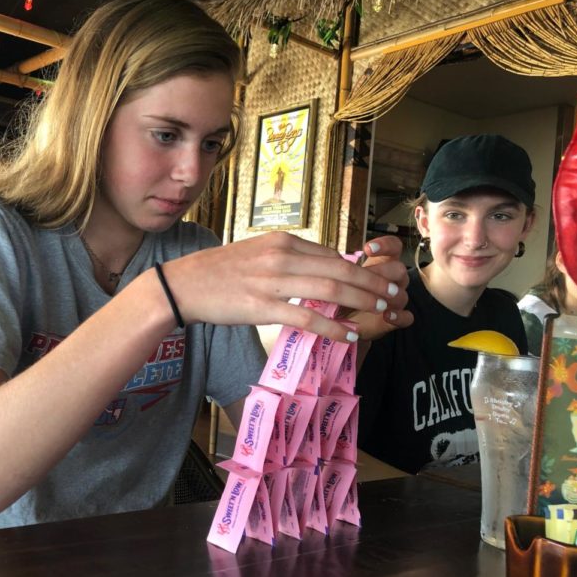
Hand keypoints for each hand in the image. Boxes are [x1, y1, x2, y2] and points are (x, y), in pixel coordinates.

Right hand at [162, 232, 410, 341]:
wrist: (183, 284)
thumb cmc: (218, 272)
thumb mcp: (257, 254)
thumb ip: (287, 259)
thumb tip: (318, 268)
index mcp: (282, 241)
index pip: (330, 253)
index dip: (359, 267)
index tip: (377, 278)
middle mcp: (281, 256)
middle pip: (339, 268)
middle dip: (371, 281)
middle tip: (393, 292)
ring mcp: (272, 281)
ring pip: (330, 289)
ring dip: (361, 300)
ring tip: (382, 309)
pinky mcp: (262, 306)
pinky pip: (306, 316)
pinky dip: (332, 326)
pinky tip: (349, 334)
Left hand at [349, 235, 413, 340]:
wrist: (344, 320)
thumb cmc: (343, 294)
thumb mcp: (340, 280)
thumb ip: (341, 270)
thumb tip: (330, 262)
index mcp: (383, 264)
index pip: (394, 247)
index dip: (386, 245)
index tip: (367, 249)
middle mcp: (393, 280)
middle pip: (399, 270)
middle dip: (383, 273)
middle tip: (365, 277)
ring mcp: (397, 299)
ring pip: (402, 294)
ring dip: (388, 297)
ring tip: (375, 300)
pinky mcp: (398, 319)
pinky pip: (408, 317)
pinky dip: (399, 316)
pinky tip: (387, 315)